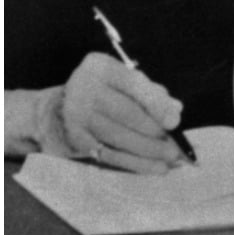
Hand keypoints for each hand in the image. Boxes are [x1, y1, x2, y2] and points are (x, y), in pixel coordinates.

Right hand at [48, 52, 185, 173]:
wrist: (54, 112)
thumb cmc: (103, 93)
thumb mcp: (124, 82)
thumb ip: (152, 93)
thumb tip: (175, 110)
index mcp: (100, 67)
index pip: (133, 84)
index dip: (156, 104)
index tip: (174, 122)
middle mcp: (84, 89)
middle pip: (127, 114)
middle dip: (155, 132)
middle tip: (177, 146)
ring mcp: (76, 116)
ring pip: (119, 137)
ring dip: (149, 151)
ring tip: (171, 159)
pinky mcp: (74, 140)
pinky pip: (110, 154)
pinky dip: (136, 162)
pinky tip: (155, 167)